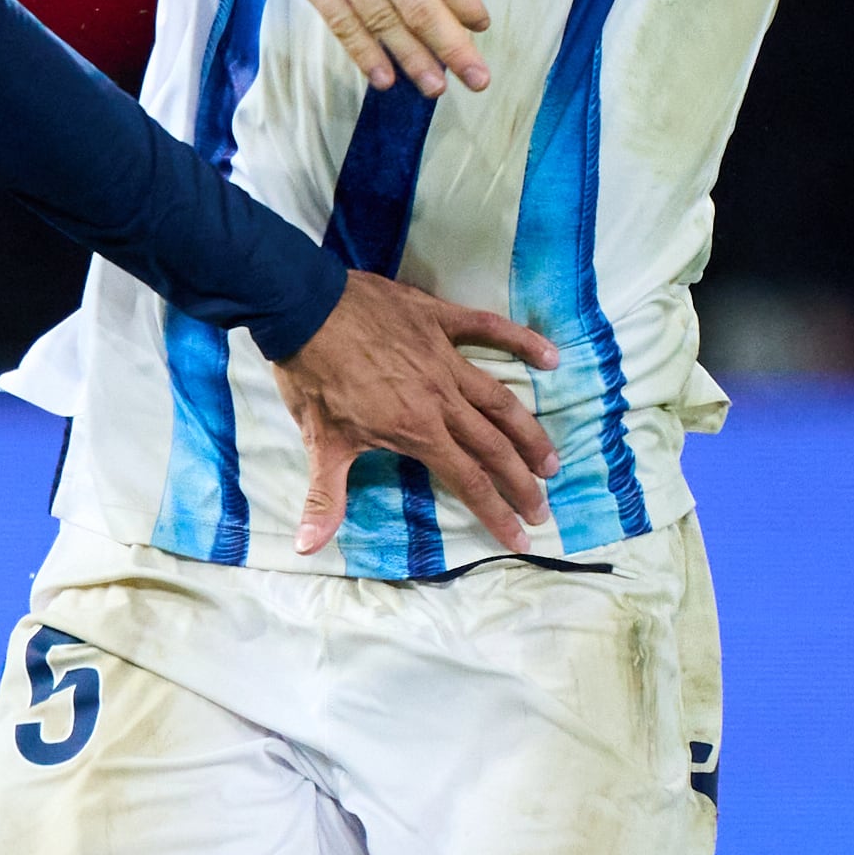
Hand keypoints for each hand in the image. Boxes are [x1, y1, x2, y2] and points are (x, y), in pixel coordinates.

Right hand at [238, 0, 492, 96]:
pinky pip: (339, 21)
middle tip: (477, 79)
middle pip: (418, 5)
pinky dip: (362, 51)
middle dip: (451, 45)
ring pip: (381, 20)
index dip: (465, 4)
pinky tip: (383, 77)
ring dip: (411, 57)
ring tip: (435, 86)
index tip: (482, 27)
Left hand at [271, 274, 560, 555]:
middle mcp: (441, 399)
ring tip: (551, 459)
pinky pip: (489, 329)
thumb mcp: (319, 442)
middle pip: (494, 447)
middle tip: (543, 507)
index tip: (522, 537)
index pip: (468, 481)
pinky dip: (522, 340)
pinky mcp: (440, 320)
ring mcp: (445, 357)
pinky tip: (551, 356)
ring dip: (528, 432)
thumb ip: (324, 497)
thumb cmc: (311, 377)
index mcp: (417, 431)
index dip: (497, 513)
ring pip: (501, 400)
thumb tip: (308, 547)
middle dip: (521, 482)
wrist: (302, 307)